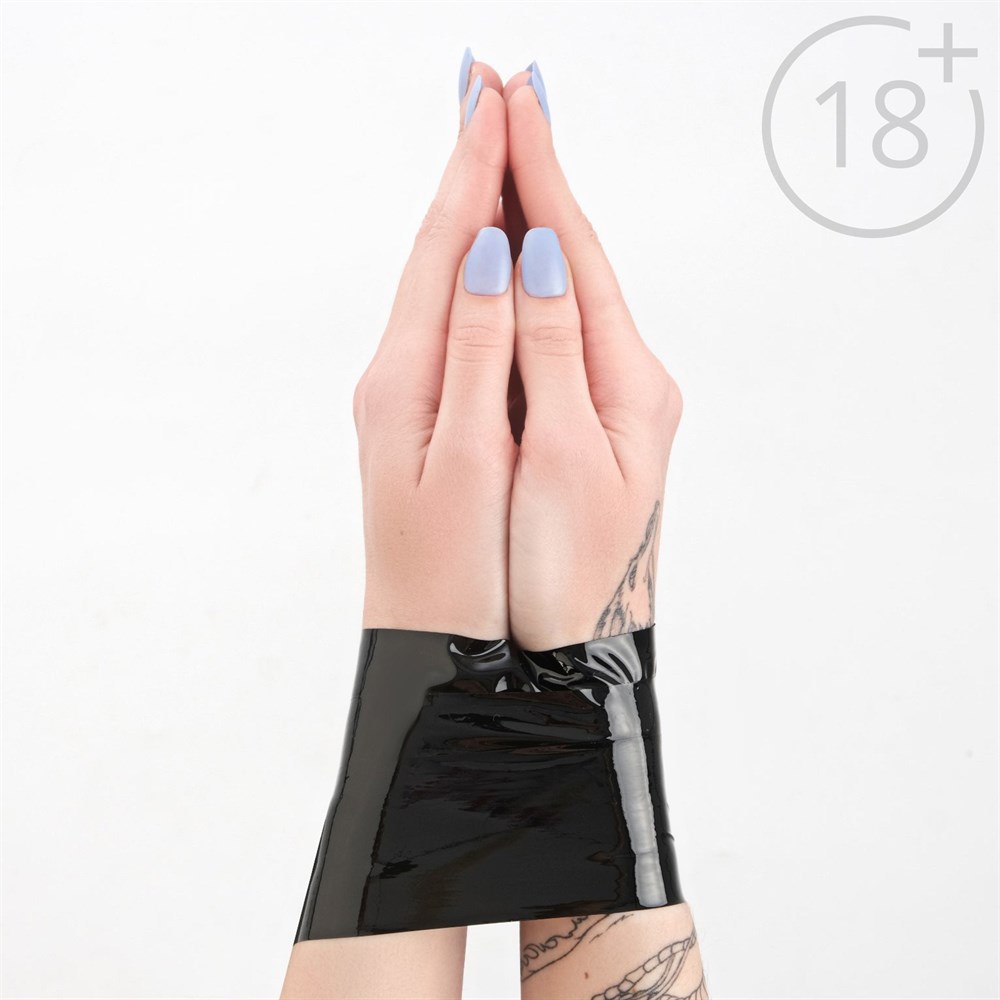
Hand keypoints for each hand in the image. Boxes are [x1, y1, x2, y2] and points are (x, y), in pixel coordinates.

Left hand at [353, 60, 516, 638]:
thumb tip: (490, 253)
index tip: (499, 97)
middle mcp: (399, 373)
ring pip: (444, 281)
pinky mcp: (427, 416)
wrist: (426, 641)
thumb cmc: (452, 566)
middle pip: (437, 249)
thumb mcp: (469, 459)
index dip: (476, 171)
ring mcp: (409, 394)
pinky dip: (470, 268)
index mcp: (406, 377)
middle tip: (490, 89)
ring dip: (469, 208)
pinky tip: (485, 250)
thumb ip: (479, 352)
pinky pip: (451, 320)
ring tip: (493, 144)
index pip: (445, 248)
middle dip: (468, 166)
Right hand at [504, 71, 683, 649]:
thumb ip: (548, 351)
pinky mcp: (581, 418)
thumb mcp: (563, 459)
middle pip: (575, 255)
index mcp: (627, 382)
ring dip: (534, 213)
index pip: (575, 253)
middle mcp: (624, 378)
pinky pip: (553, 326)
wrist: (574, 648)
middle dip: (537, 173)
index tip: (508, 100)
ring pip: (563, 286)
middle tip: (503, 92)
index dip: (538, 175)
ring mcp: (605, 396)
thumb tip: (531, 251)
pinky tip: (514, 248)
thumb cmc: (566, 570)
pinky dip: (529, 275)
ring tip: (504, 147)